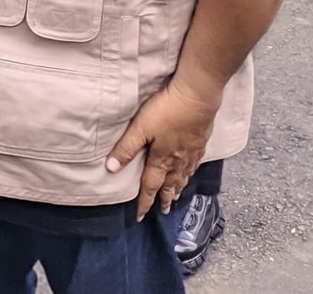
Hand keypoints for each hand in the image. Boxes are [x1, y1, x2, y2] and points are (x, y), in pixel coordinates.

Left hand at [106, 80, 220, 219]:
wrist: (197, 96)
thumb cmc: (166, 110)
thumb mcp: (141, 127)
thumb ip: (127, 148)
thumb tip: (112, 168)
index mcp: (161, 159)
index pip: (150, 185)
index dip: (144, 202)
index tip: (141, 216)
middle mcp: (177, 160)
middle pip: (169, 184)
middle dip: (164, 198)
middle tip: (163, 212)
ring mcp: (191, 152)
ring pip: (183, 176)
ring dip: (177, 188)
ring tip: (175, 197)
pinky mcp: (200, 142)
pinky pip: (194, 164)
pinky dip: (190, 173)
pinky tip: (190, 172)